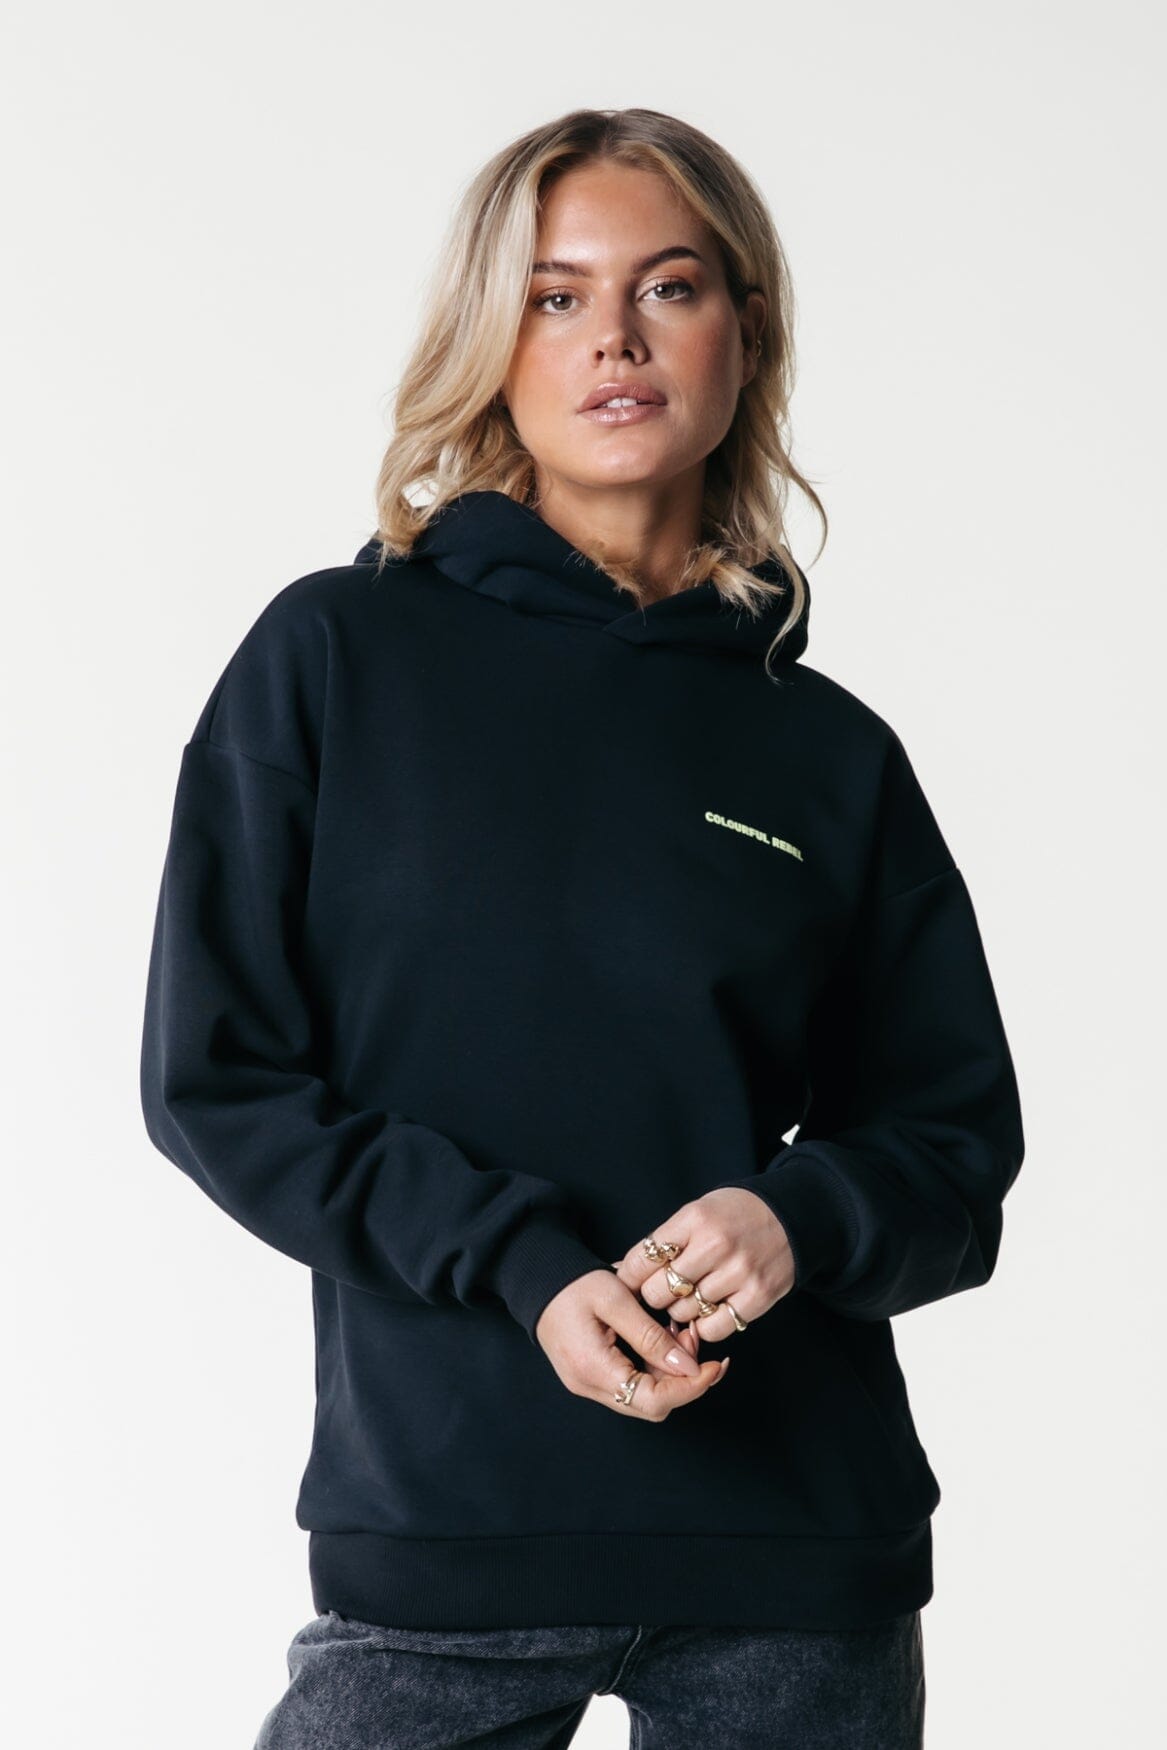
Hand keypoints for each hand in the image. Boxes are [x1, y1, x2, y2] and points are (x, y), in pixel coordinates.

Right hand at [534, 1269, 727, 1419]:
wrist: (539, 1281)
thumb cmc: (574, 1284)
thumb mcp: (617, 1300)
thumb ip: (652, 1336)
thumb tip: (689, 1367)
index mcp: (593, 1368)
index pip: (654, 1401)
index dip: (691, 1387)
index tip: (715, 1364)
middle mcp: (589, 1386)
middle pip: (652, 1406)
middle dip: (683, 1378)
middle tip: (691, 1338)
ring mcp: (588, 1385)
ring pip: (645, 1399)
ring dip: (670, 1373)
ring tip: (678, 1333)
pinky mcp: (592, 1378)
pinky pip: (633, 1386)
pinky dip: (655, 1369)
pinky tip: (662, 1340)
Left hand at [613, 1188, 794, 1339]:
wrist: (792, 1215)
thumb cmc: (736, 1214)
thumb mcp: (698, 1212)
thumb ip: (665, 1241)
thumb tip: (623, 1271)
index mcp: (695, 1218)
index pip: (643, 1258)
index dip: (629, 1276)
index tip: (627, 1284)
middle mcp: (716, 1244)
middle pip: (659, 1290)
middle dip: (654, 1295)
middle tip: (662, 1292)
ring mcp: (738, 1272)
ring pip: (684, 1312)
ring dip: (680, 1310)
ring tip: (690, 1297)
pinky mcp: (758, 1296)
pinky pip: (714, 1327)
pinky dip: (705, 1325)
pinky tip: (709, 1310)